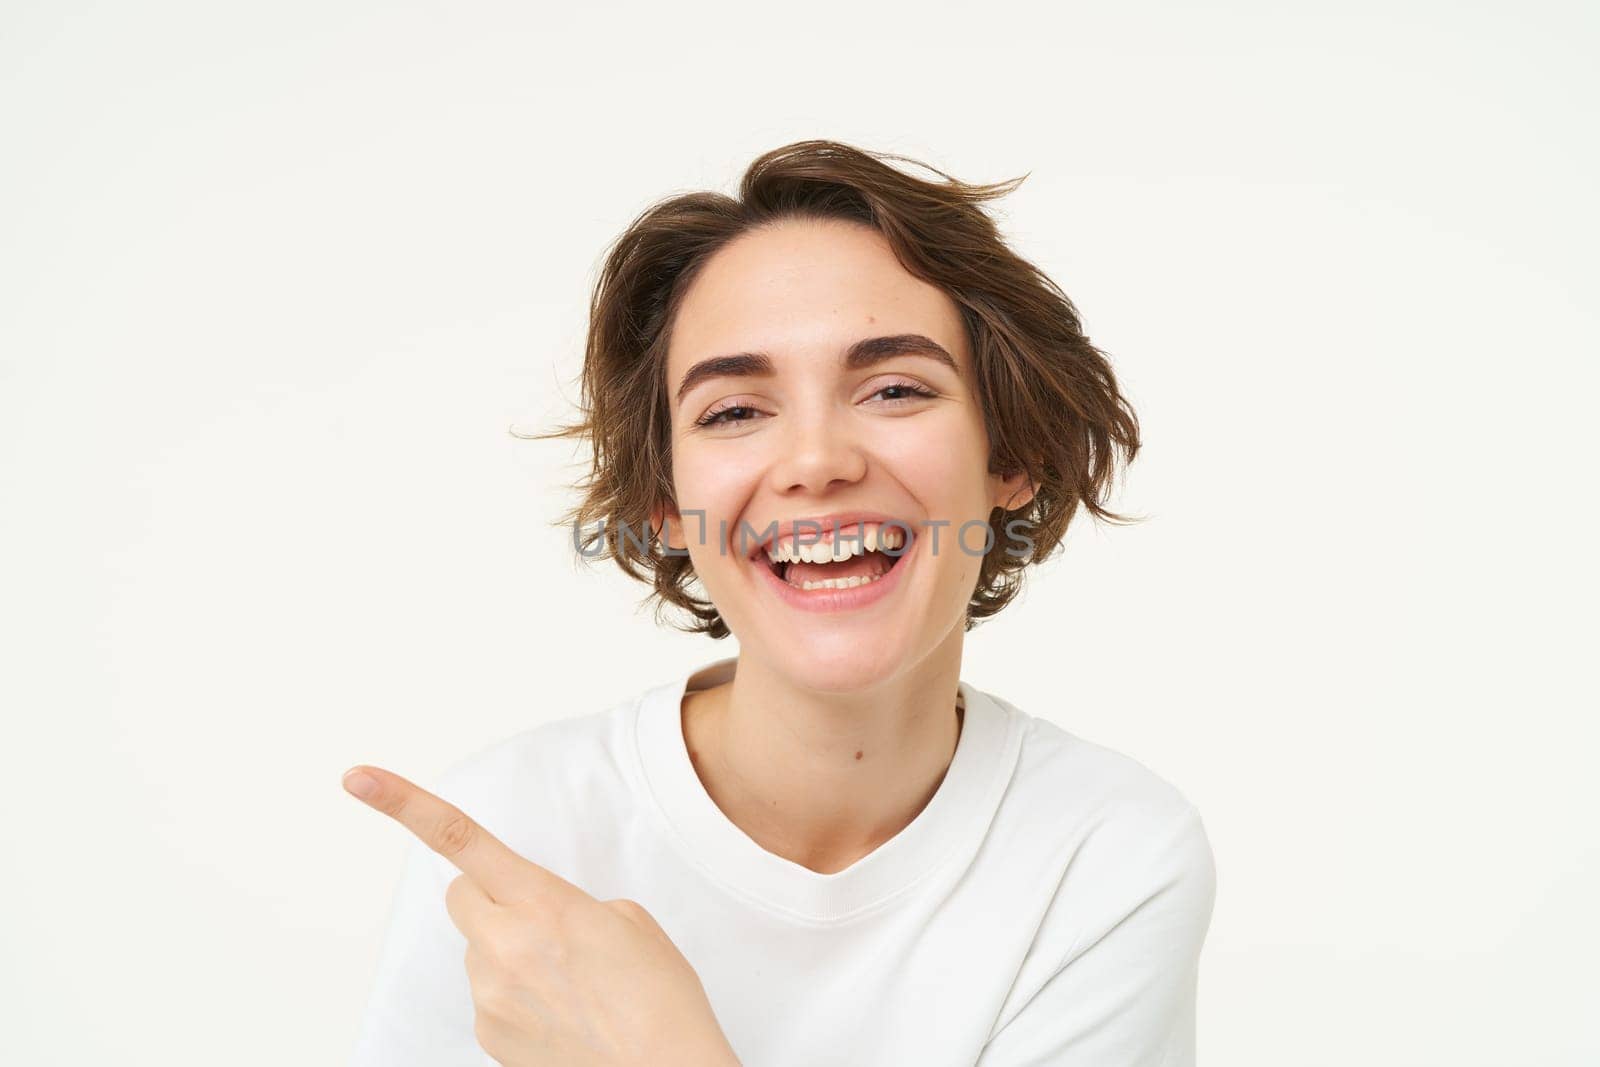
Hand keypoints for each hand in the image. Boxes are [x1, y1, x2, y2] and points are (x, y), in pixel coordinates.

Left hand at [342, 764, 740, 1066]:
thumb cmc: (660, 999)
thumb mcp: (627, 921)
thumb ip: (568, 904)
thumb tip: (542, 923)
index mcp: (542, 901)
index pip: (460, 838)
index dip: (403, 803)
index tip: (358, 778)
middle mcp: (503, 945)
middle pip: (462, 895)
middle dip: (491, 896)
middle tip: (539, 917)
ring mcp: (489, 995)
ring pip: (479, 949)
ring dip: (510, 952)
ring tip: (570, 983)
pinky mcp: (487, 1035)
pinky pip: (488, 995)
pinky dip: (516, 996)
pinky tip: (561, 1013)